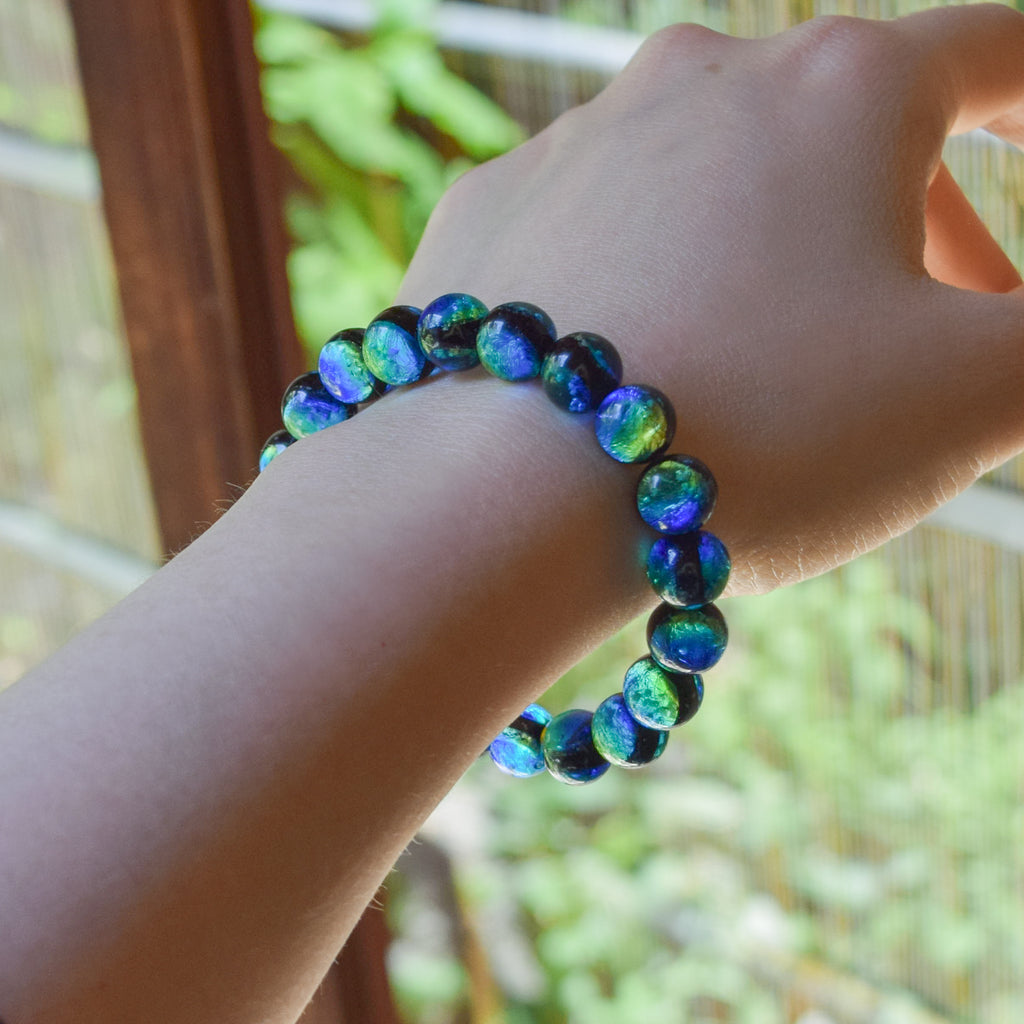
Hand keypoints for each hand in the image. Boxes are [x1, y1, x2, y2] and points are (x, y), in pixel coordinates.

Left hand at [398, 4, 1023, 593]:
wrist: (503, 494)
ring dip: (772, 257)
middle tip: (942, 330)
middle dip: (919, 228)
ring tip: (784, 364)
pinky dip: (647, 287)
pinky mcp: (484, 216)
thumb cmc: (761, 432)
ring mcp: (571, 143)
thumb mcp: (972, 395)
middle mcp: (692, 80)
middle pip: (844, 133)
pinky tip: (643, 364)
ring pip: (713, 185)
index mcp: (836, 89)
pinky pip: (598, 237)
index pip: (986, 55)